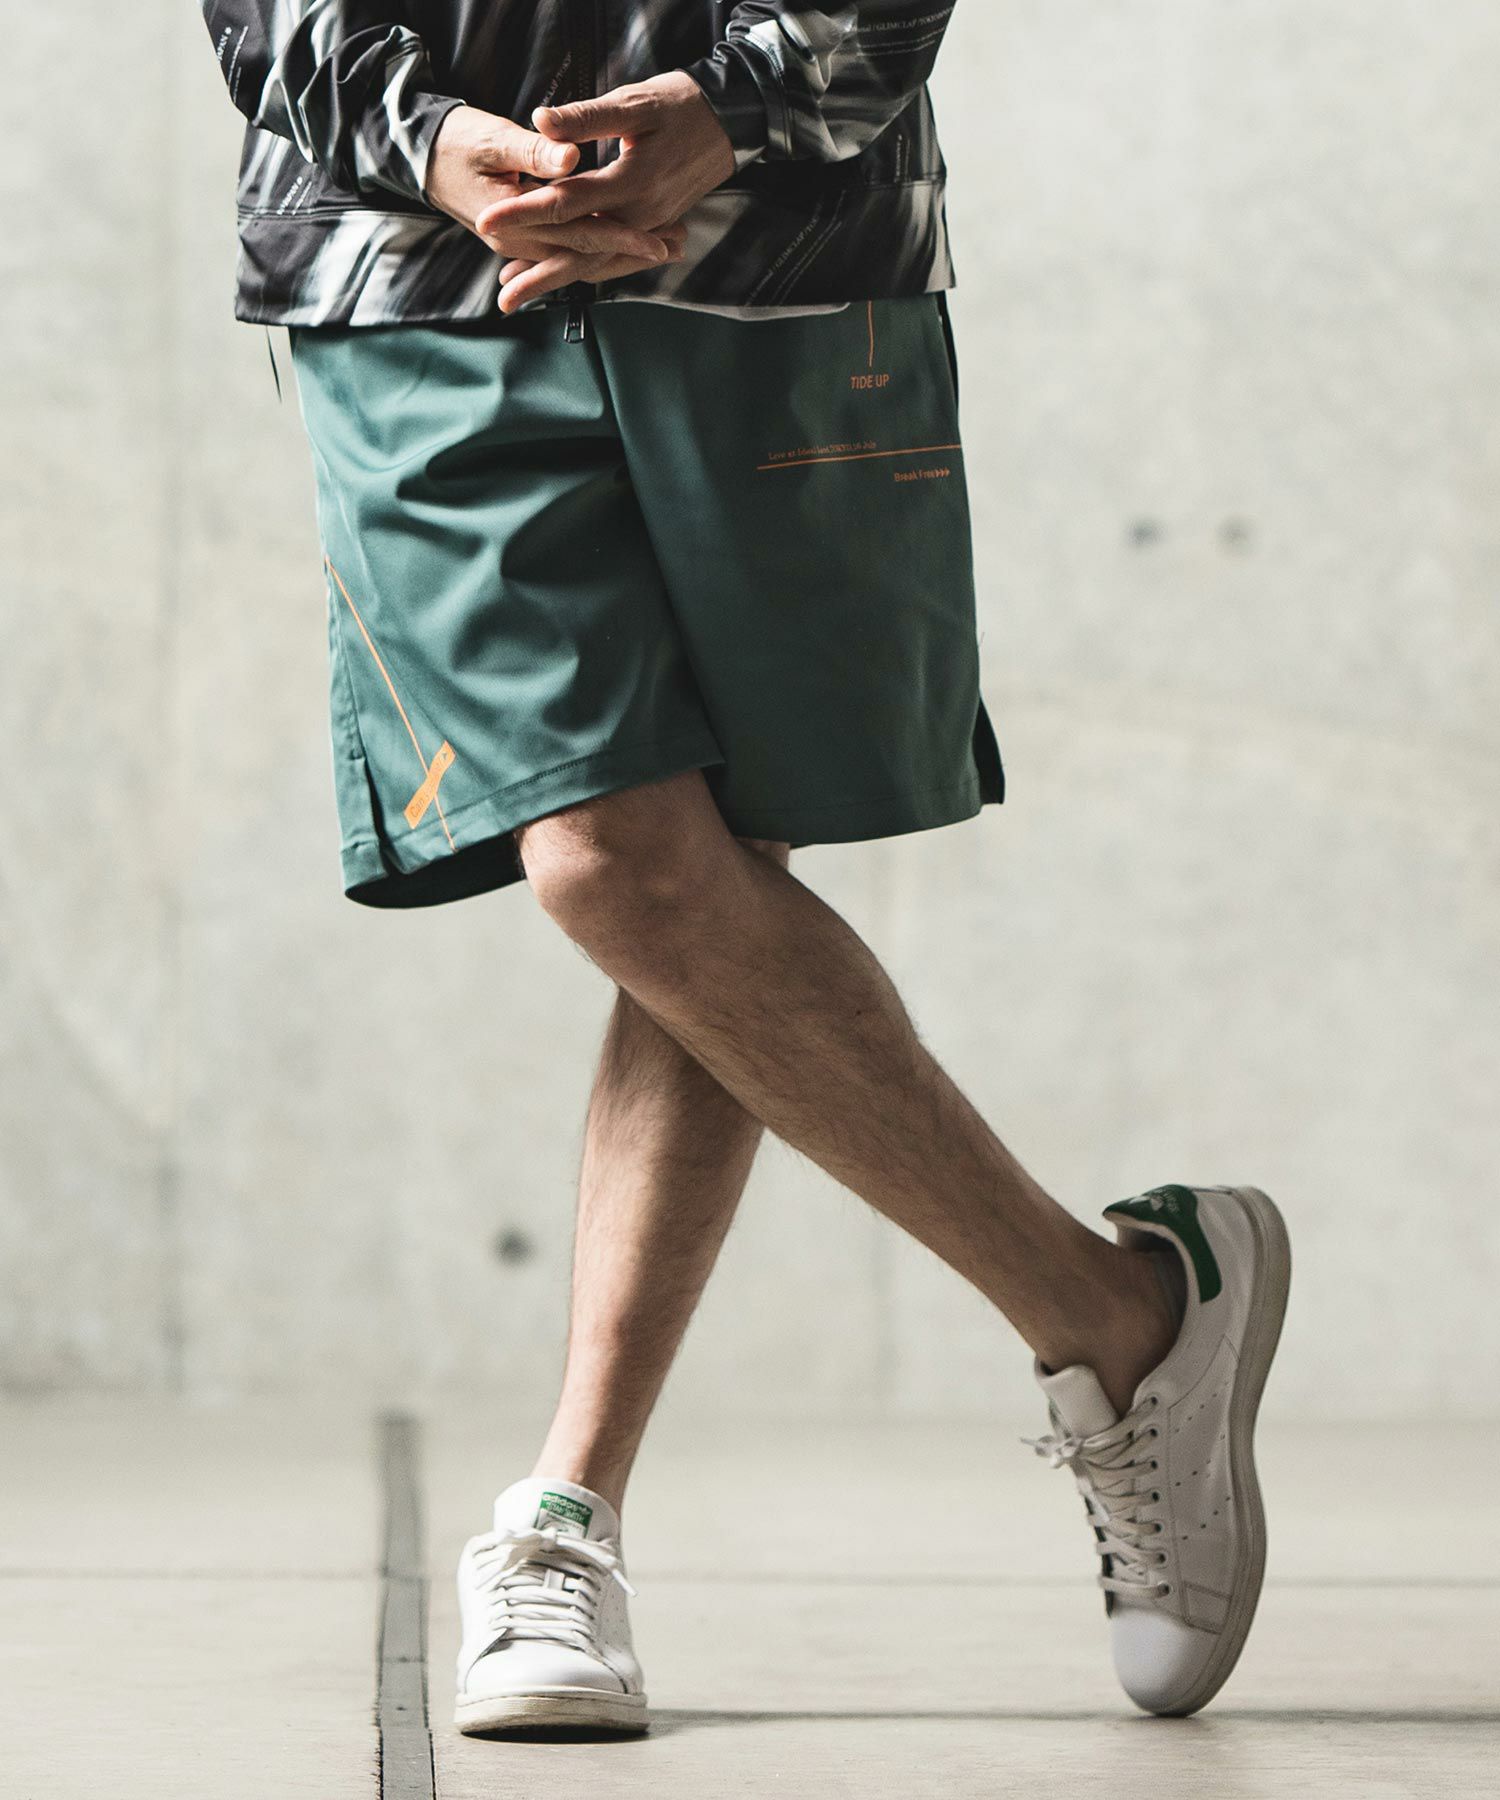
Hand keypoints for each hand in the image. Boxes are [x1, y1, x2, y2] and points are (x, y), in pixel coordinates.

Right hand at [425, 104, 679, 271]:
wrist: (418, 156)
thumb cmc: (455, 140)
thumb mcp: (494, 138)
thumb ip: (535, 152)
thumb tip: (570, 159)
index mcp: (514, 223)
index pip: (579, 234)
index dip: (622, 237)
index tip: (660, 238)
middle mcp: (520, 243)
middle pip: (586, 254)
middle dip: (632, 253)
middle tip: (680, 245)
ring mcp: (521, 244)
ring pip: (579, 256)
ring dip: (622, 253)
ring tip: (668, 245)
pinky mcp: (524, 236)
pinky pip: (566, 250)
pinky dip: (598, 248)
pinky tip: (626, 244)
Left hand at [477, 72, 735, 310]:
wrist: (730, 124)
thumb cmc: (681, 106)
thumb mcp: (635, 103)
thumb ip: (587, 117)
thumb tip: (541, 122)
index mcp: (629, 183)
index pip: (564, 204)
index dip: (523, 214)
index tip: (486, 222)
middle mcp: (638, 216)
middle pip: (580, 254)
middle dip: (538, 276)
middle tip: (502, 298)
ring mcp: (647, 227)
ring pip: (597, 263)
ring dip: (557, 278)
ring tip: (519, 289)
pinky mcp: (652, 229)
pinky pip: (615, 260)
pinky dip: (585, 270)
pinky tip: (560, 272)